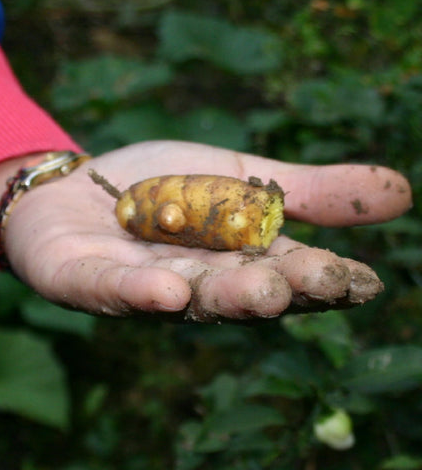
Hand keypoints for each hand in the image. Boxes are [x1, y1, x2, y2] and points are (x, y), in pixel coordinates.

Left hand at [0, 141, 411, 320]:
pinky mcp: (87, 281)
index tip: (361, 281)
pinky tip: (167, 290)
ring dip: (223, 295)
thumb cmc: (163, 184)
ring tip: (260, 290)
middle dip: (277, 289)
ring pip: (187, 296)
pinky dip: (138, 292)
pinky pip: (112, 291)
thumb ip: (305, 190)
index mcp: (233, 260)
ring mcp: (140, 287)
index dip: (322, 279)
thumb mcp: (240, 175)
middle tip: (314, 283)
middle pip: (240, 291)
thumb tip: (400, 191)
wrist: (80, 185)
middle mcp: (195, 282)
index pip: (286, 274)